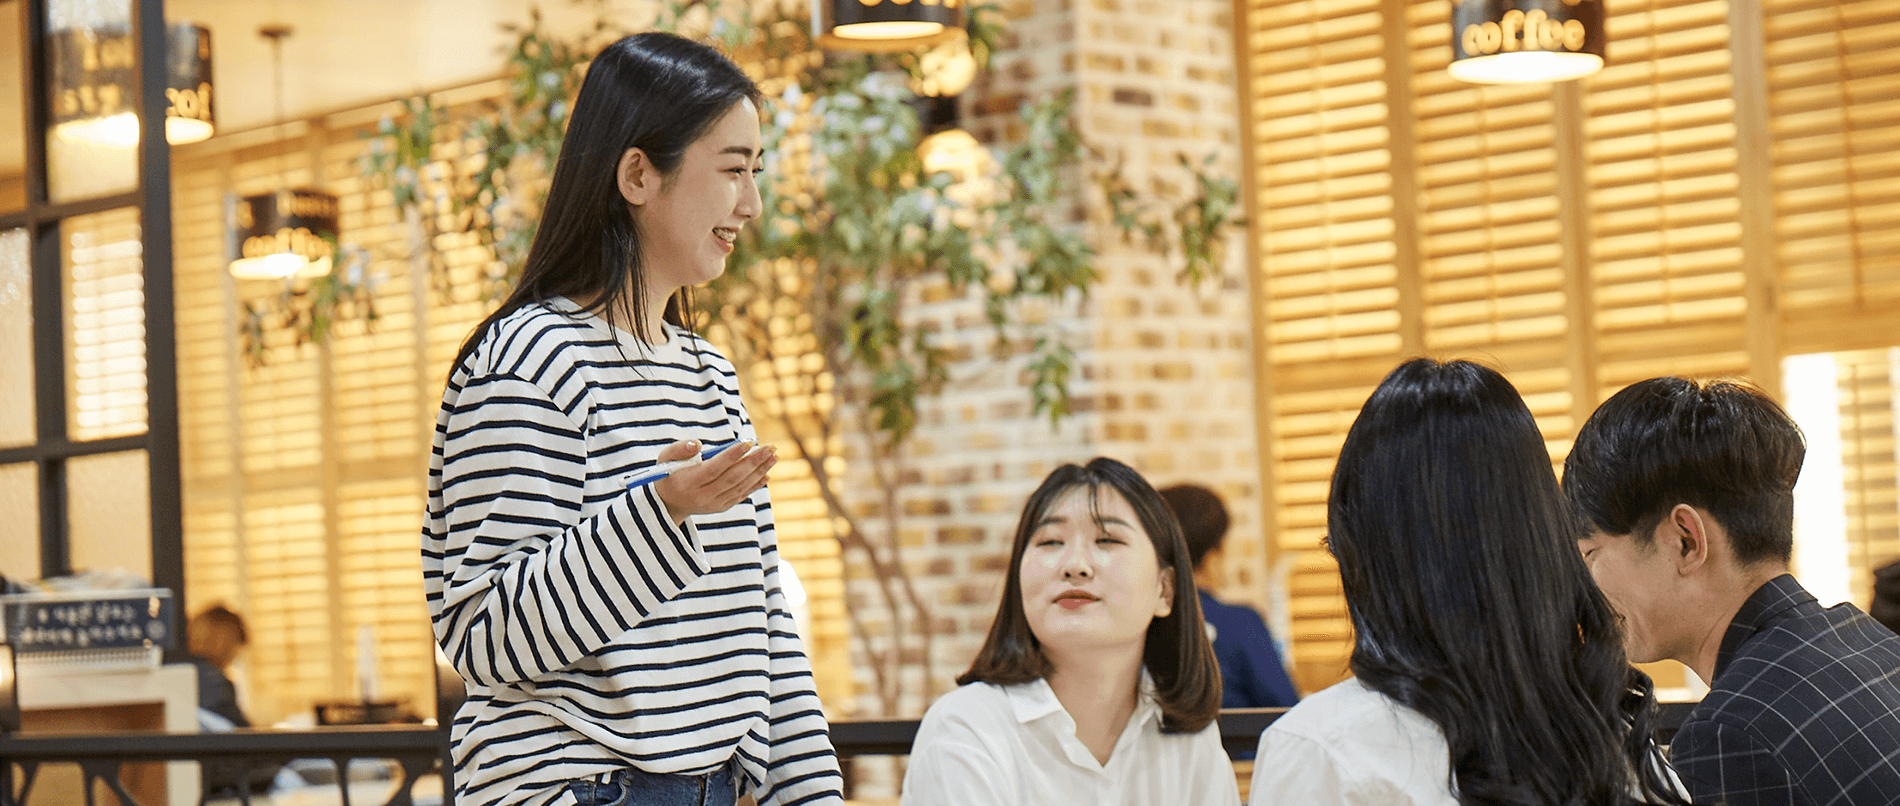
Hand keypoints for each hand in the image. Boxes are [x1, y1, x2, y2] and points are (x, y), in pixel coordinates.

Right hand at [653, 440, 777, 520]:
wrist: (668, 502)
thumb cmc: (669, 472)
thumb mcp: (665, 457)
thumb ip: (680, 448)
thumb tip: (698, 444)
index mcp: (688, 483)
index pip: (714, 469)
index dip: (732, 456)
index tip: (748, 443)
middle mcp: (702, 496)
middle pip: (732, 478)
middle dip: (753, 462)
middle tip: (770, 447)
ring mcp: (713, 504)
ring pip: (740, 487)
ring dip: (759, 471)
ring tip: (774, 456)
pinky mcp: (721, 507)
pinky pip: (741, 495)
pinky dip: (755, 484)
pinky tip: (767, 473)